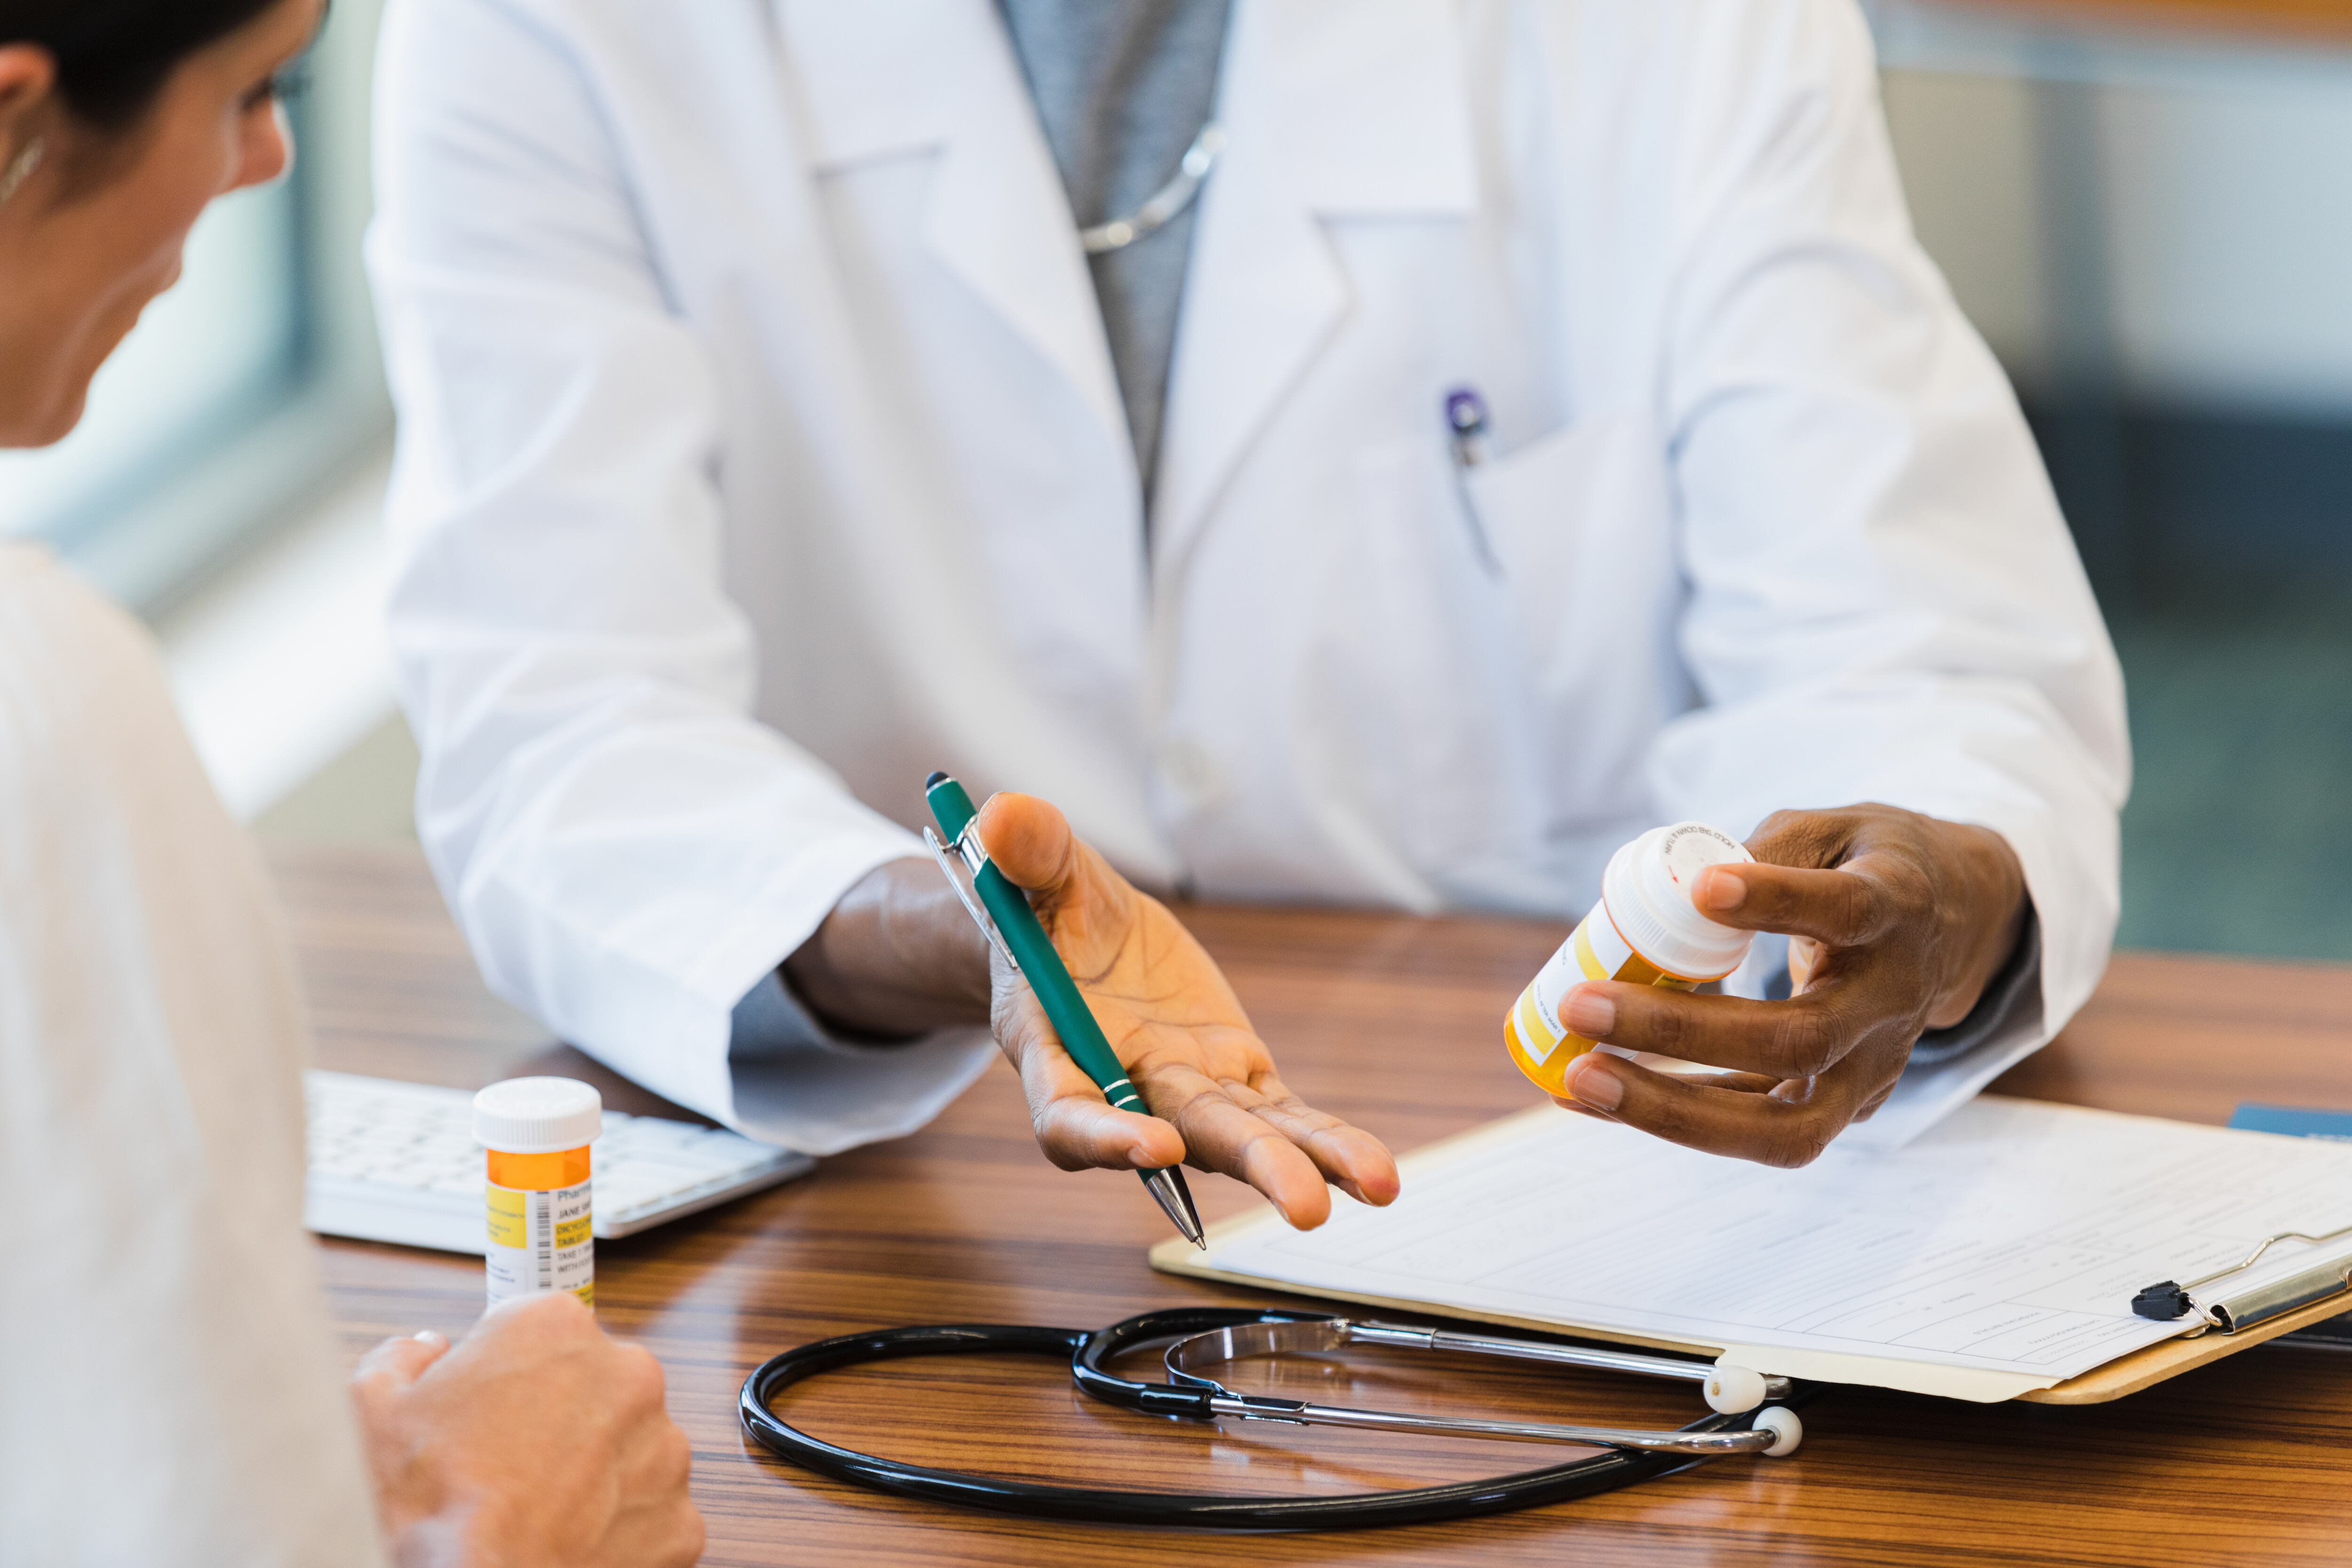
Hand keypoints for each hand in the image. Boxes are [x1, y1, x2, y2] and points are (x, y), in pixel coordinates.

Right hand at [350, 1293, 702, 1567]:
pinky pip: (651, 1519)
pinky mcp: (680, 1520)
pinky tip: (569, 1549)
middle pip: (594, 1388)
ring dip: (594, 1478)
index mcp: (555, 1328)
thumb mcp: (371, 1409)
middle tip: (507, 1472)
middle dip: (559, 1423)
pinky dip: (619, 1536)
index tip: (487, 1413)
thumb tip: (425, 1349)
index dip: (507, 1377)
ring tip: (536, 1515)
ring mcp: (663, 1449)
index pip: (540, 1333)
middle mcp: (627, 1374)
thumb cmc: (424, 1508)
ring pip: (630, 1452)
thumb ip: (402, 1358)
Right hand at [977, 792, 1399, 1227]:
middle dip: (1248, 1164)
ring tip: (1375, 1187)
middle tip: (1309, 1206)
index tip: (1156, 1146)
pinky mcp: (1233, 1074)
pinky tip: (1376, 1173)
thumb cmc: (1043, 906)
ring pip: (1244, 1134)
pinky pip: (1283, 1114)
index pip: (1068, 1112)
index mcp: (1052, 1046)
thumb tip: (1004, 817)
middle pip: (1182, 1135)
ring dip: (1304, 1164)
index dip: (1105, 1136)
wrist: (1075, 933)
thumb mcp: (1036, 867)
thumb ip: (1029, 849)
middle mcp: (1121, 1083)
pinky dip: (1327, 1140)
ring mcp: (1184, 1085)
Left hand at [1552, 804, 2027, 1166]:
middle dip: (1681, 1033)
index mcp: (1896, 909)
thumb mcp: (1827, 830)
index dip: (1777, 901)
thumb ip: (1764, 850)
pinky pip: (1757, 1132)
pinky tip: (1591, 1095)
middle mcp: (1891, 1001)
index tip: (1700, 889)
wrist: (1949, 925)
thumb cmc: (1862, 866)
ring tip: (1579, 1080)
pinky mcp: (1844, 1106)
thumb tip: (1675, 892)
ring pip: (1786, 1125)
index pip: (1847, 910)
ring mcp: (1873, 1068)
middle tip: (1582, 1006)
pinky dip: (1670, 1117)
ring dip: (1672, 1108)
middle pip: (1800, 1040)